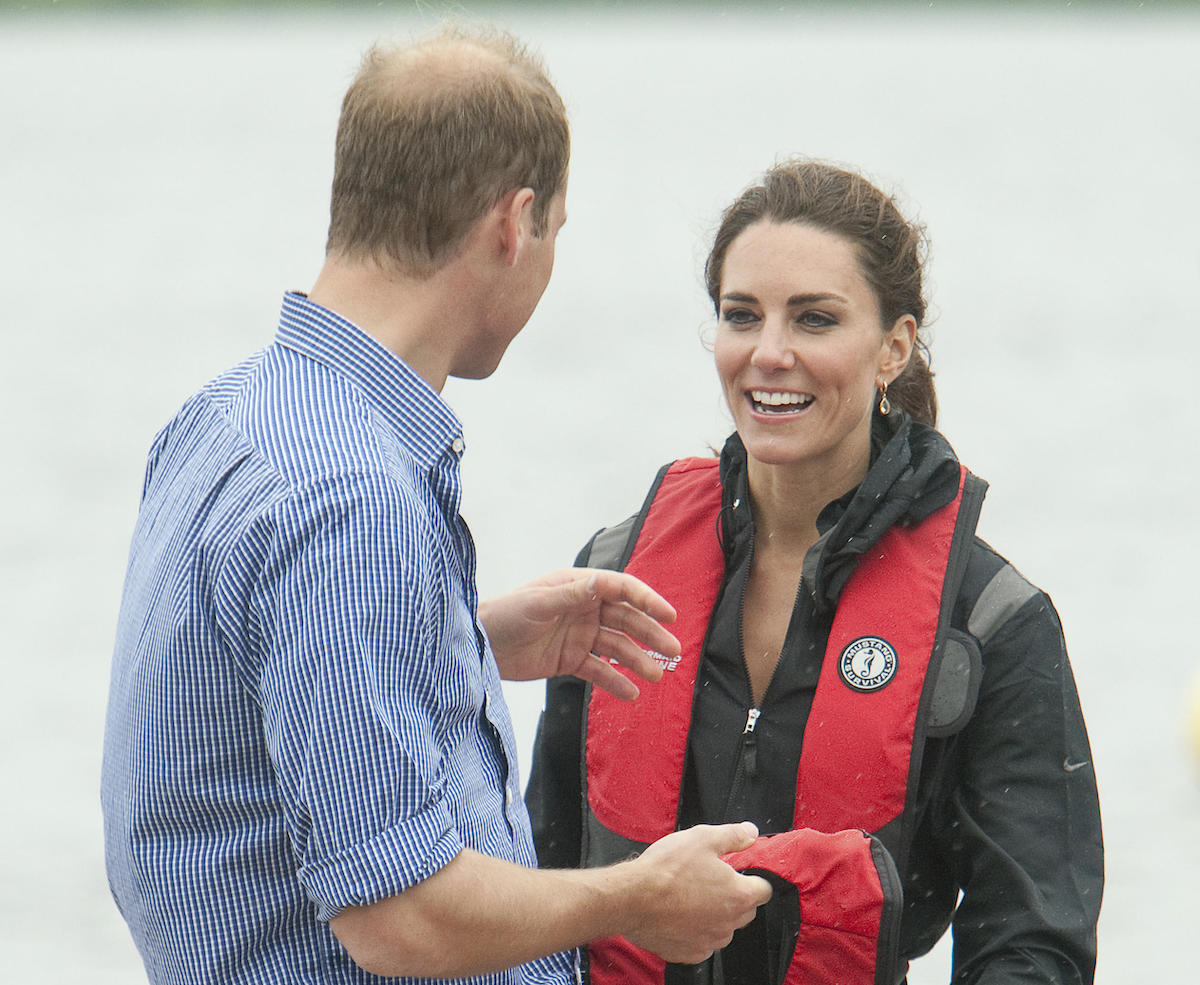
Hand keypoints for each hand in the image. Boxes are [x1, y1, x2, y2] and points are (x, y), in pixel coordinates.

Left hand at [477, 569, 678, 699]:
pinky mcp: (570, 660)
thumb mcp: (538, 603)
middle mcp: (583, 609)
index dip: (647, 601)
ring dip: (638, 661)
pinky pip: (599, 671)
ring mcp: (578, 635)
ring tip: (657, 676)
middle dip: (650, 635)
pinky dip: (616, 682)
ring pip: (617, 648)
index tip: (669, 615)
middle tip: (674, 651)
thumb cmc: (504, 614)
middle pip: (626, 620)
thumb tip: (602, 584)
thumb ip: (571, 595)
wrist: (478, 646)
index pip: (620, 590)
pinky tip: (632, 694)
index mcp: (577, 586)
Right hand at [623, 822, 772, 964]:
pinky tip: (679, 915)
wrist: (632, 898)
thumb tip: (751, 833)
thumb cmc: (666, 869)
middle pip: (746, 910)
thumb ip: (733, 835)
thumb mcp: (702, 838)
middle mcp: (729, 923)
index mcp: (738, 895)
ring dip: (715, 915)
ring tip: (690, 896)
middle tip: (710, 880)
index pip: (763, 890)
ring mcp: (710, 941)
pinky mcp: (690, 953)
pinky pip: (702, 942)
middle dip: (734, 896)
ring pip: (724, 928)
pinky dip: (695, 931)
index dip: (752, 878)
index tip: (738, 872)